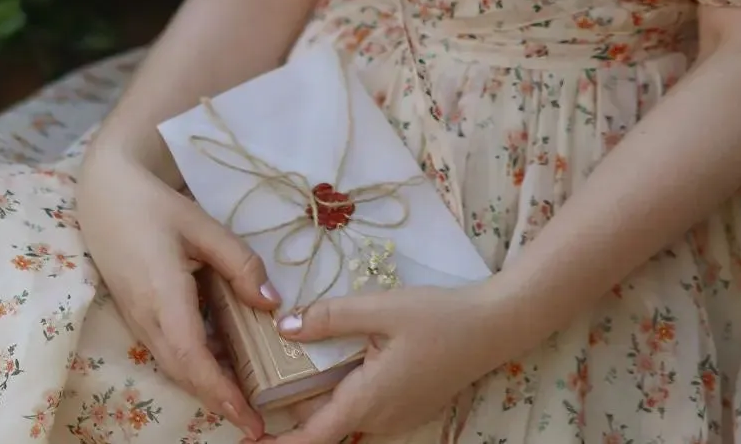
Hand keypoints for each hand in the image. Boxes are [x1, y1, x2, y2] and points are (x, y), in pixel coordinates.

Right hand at [75, 144, 277, 438]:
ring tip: (246, 400)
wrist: (104, 194)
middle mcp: (146, 318)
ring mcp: (138, 320)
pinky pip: (168, 351)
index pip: (192, 358)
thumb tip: (272, 305)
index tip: (249, 419)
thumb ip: (239, 263)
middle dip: (219, 401)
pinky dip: (194, 366)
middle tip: (257, 424)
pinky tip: (221, 361)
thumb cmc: (154, 205)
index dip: (220, 392)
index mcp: (162, 296)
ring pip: (174, 366)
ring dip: (207, 387)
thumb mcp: (202, 226)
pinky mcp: (137, 316)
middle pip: (184, 373)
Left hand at [268, 282, 514, 443]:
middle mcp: (379, 420)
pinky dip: (340, 395)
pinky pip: (363, 409)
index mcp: (367, 401)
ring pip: (344, 418)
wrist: (492, 327)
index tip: (248, 440)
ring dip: (316, 405)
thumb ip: (331, 318)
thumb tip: (284, 328)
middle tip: (258, 390)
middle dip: (290, 418)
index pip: (312, 438)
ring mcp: (396, 418)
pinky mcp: (407, 407)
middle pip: (324, 428)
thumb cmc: (439, 317)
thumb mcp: (381, 308)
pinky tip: (332, 365)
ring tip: (284, 376)